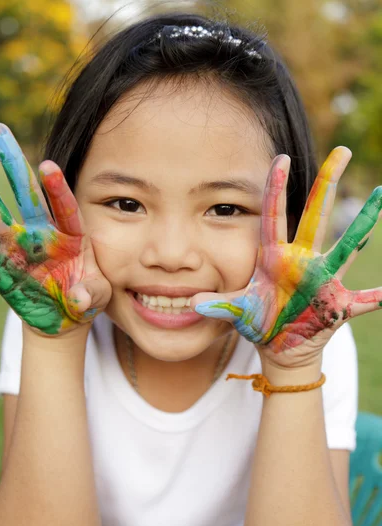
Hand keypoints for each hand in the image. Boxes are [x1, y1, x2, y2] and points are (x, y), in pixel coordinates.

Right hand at [0, 123, 111, 336]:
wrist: (64, 317)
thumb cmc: (88, 299)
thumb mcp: (98, 297)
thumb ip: (91, 294)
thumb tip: (77, 299)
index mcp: (72, 235)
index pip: (65, 207)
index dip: (57, 187)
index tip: (48, 166)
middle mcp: (43, 233)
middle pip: (27, 195)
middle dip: (14, 164)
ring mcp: (21, 247)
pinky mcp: (4, 267)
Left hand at [192, 147, 381, 366]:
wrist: (277, 345)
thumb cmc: (258, 320)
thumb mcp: (237, 310)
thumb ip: (219, 305)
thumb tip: (191, 303)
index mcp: (275, 258)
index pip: (274, 216)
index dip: (276, 188)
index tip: (280, 157)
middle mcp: (302, 261)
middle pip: (316, 216)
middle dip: (327, 183)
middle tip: (342, 150)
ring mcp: (322, 280)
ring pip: (346, 247)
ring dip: (362, 225)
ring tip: (380, 196)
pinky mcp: (337, 305)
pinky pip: (363, 300)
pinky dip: (377, 297)